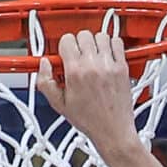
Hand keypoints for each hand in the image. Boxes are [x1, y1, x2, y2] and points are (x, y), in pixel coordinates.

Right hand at [38, 30, 138, 155]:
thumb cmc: (89, 121)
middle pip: (83, 35)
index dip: (64, 47)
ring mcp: (109, 65)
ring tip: (93, 56)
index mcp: (75, 72)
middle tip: (79, 57)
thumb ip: (45, 82)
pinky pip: (117, 42)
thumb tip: (44, 64)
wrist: (113, 131)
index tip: (66, 56)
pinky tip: (107, 56)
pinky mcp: (122, 67)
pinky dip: (112, 45)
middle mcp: (93, 65)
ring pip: (100, 35)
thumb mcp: (59, 105)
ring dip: (96, 43)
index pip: (67, 40)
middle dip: (79, 44)